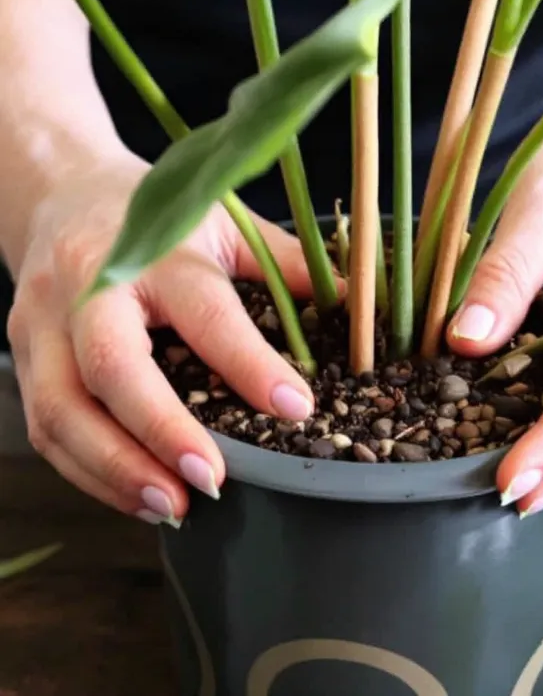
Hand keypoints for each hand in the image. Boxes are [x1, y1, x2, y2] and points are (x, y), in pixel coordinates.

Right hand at [8, 151, 316, 525]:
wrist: (60, 193)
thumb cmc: (153, 213)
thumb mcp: (223, 222)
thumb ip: (283, 262)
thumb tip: (352, 302)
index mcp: (153, 251)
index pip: (205, 313)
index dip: (249, 364)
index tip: (296, 409)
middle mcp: (87, 287)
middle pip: (110, 367)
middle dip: (160, 430)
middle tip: (211, 479)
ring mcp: (42, 324)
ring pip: (61, 411)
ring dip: (114, 469)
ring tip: (173, 506)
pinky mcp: (22, 356)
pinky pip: (45, 426)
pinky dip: (88, 471)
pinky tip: (136, 493)